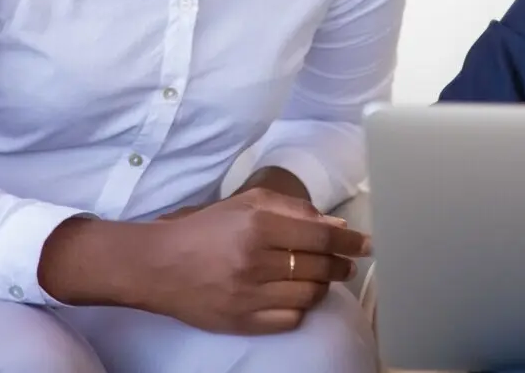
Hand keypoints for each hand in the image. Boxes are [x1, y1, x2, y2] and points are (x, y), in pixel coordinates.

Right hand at [137, 187, 369, 333]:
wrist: (158, 266)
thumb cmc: (206, 229)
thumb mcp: (247, 203)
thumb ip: (294, 209)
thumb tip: (335, 223)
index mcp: (257, 225)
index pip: (320, 235)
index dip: (350, 240)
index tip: (366, 243)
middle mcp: (255, 260)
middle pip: (319, 266)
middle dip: (341, 264)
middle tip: (347, 263)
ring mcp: (248, 295)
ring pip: (310, 294)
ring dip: (324, 285)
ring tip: (322, 277)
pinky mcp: (242, 322)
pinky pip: (291, 319)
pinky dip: (302, 307)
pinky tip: (298, 296)